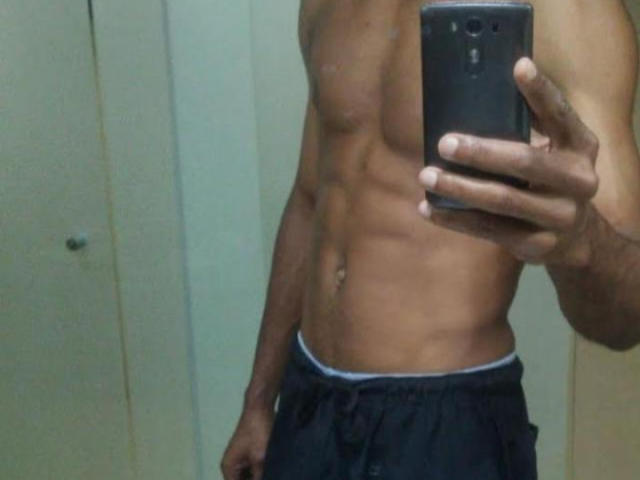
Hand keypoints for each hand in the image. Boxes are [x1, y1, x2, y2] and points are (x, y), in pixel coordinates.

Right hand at [220, 405, 274, 479]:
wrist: (260, 407)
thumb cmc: (258, 430)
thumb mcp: (260, 458)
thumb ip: (260, 476)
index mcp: (229, 468)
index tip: (265, 479)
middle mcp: (231, 466)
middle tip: (273, 476)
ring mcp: (240, 459)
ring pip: (249, 476)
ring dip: (259, 476)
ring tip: (273, 474)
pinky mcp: (248, 454)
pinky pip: (253, 470)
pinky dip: (261, 472)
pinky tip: (273, 471)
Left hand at [417, 57, 599, 266]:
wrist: (576, 238)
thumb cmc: (549, 180)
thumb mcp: (552, 150)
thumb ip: (526, 128)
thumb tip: (469, 96)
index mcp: (581, 147)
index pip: (561, 114)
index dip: (540, 91)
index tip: (518, 67)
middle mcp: (578, 180)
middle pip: (525, 162)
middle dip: (481, 153)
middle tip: (444, 143)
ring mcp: (560, 216)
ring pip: (502, 200)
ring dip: (459, 188)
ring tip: (426, 176)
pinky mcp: (537, 244)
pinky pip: (488, 231)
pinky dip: (454, 219)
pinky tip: (428, 207)